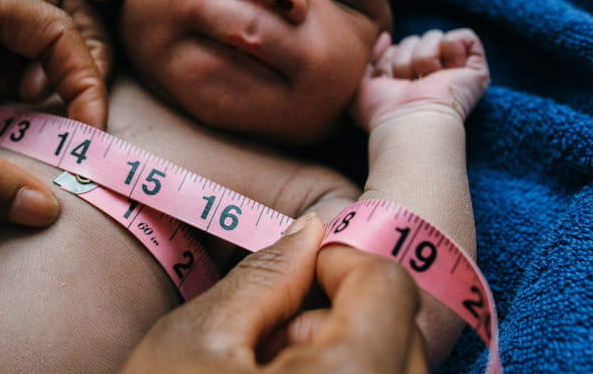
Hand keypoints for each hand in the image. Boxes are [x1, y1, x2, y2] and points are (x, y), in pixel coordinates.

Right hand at [120, 215, 427, 373]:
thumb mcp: (191, 345)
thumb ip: (263, 279)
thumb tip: (308, 233)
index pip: (387, 285)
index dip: (337, 262)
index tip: (295, 271)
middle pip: (401, 331)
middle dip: (337, 317)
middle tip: (270, 341)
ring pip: (396, 371)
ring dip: (343, 357)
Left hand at [352, 29, 489, 129]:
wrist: (407, 120)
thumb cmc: (382, 111)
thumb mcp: (363, 83)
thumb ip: (369, 58)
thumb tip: (385, 36)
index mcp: (409, 78)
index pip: (397, 48)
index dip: (389, 60)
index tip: (388, 80)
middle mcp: (432, 74)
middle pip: (414, 40)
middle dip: (404, 59)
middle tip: (408, 83)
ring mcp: (455, 71)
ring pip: (435, 37)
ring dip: (423, 57)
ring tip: (424, 80)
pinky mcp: (476, 70)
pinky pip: (466, 37)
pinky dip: (452, 46)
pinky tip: (444, 68)